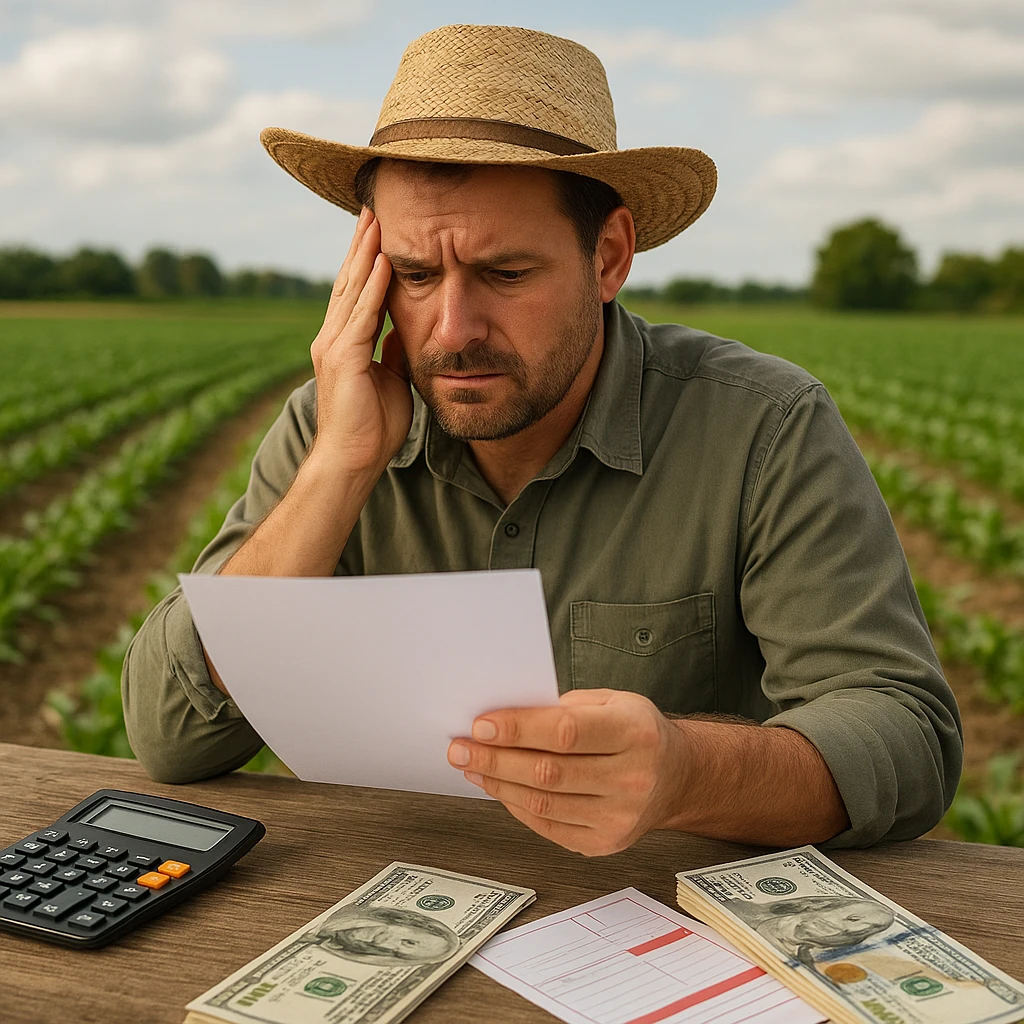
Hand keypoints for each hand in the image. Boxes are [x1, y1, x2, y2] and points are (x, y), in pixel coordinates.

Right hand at [309, 207, 411, 474]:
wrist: (352, 460)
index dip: (367, 260)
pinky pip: (361, 314)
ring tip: (377, 220)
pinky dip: (374, 286)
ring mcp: (333, 346)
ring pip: (352, 289)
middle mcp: (332, 337)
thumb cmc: (372, 428)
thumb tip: (405, 330)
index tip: (380, 230)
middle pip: (349, 281)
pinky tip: (385, 260)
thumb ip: (393, 352)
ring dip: (366, 253)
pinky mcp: (343, 358)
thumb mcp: (391, 380)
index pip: (356, 292)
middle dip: (363, 244)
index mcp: (344, 343)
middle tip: (373, 208)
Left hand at [447, 689, 687, 856]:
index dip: (519, 729)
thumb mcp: (613, 701)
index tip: (481, 725)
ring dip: (499, 782)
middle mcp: (633, 778)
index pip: (566, 732)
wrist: (676, 777)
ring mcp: (620, 817)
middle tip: (461, 747)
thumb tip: (506, 716)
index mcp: (635, 733)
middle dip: (496, 758)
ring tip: (472, 765)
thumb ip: (565, 707)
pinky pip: (547, 825)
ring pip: (543, 802)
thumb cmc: (637, 732)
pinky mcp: (605, 843)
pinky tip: (498, 787)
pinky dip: (515, 805)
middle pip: (549, 771)